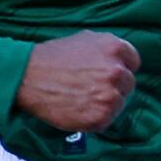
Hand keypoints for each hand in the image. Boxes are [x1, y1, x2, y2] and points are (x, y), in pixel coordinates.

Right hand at [18, 31, 139, 133]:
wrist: (27, 77)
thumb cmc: (51, 57)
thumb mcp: (83, 39)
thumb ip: (106, 48)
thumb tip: (120, 59)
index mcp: (114, 47)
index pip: (133, 62)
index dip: (120, 68)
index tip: (107, 74)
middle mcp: (117, 71)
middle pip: (128, 83)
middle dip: (113, 86)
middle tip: (90, 87)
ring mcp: (110, 96)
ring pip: (119, 104)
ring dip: (105, 104)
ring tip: (81, 99)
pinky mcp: (100, 117)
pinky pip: (106, 121)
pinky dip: (94, 119)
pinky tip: (78, 110)